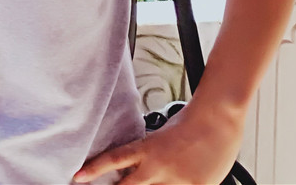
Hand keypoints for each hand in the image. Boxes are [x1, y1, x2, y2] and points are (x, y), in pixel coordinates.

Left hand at [72, 100, 243, 184]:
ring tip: (153, 182)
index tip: (77, 177)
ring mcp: (177, 181)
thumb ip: (148, 153)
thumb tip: (135, 167)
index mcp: (147, 149)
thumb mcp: (161, 135)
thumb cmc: (191, 123)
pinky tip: (176, 183)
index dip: (93, 169)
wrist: (217, 118)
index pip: (113, 160)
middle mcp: (158, 167)